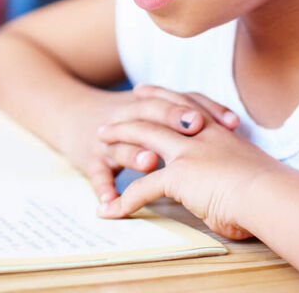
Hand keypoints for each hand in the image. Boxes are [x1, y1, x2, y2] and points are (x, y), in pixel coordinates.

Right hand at [57, 85, 239, 209]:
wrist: (68, 112)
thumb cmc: (120, 116)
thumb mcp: (149, 108)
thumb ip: (181, 114)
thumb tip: (230, 127)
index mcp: (147, 103)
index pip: (179, 98)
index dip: (204, 107)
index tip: (230, 122)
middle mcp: (126, 115)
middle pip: (150, 112)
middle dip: (173, 118)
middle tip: (196, 128)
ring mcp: (106, 137)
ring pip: (120, 142)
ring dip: (134, 152)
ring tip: (151, 163)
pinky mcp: (87, 158)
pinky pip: (96, 173)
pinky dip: (103, 187)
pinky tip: (111, 201)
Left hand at [97, 112, 281, 239]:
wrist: (276, 196)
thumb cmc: (274, 192)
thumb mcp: (249, 170)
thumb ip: (232, 169)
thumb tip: (232, 184)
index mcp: (219, 131)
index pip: (185, 104)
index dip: (163, 96)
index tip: (146, 90)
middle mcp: (201, 135)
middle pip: (158, 112)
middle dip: (133, 109)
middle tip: (114, 109)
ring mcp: (188, 152)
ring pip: (144, 136)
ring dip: (120, 138)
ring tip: (100, 140)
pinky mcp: (180, 175)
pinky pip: (143, 187)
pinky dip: (125, 199)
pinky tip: (112, 209)